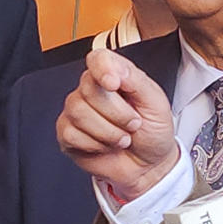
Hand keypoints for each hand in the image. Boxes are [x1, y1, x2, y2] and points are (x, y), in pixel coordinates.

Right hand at [56, 50, 178, 200]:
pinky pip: (71, 134)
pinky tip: (106, 146)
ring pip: (79, 113)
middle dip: (118, 114)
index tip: (114, 84)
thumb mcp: (156, 102)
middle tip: (133, 124)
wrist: (149, 165)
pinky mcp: (67, 133)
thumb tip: (114, 68)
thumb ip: (135, 79)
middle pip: (89, 90)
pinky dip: (96, 145)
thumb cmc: (153, 131)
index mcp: (114, 75)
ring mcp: (76, 111)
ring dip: (109, 132)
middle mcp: (91, 89)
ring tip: (123, 137)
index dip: (102, 69)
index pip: (98, 59)